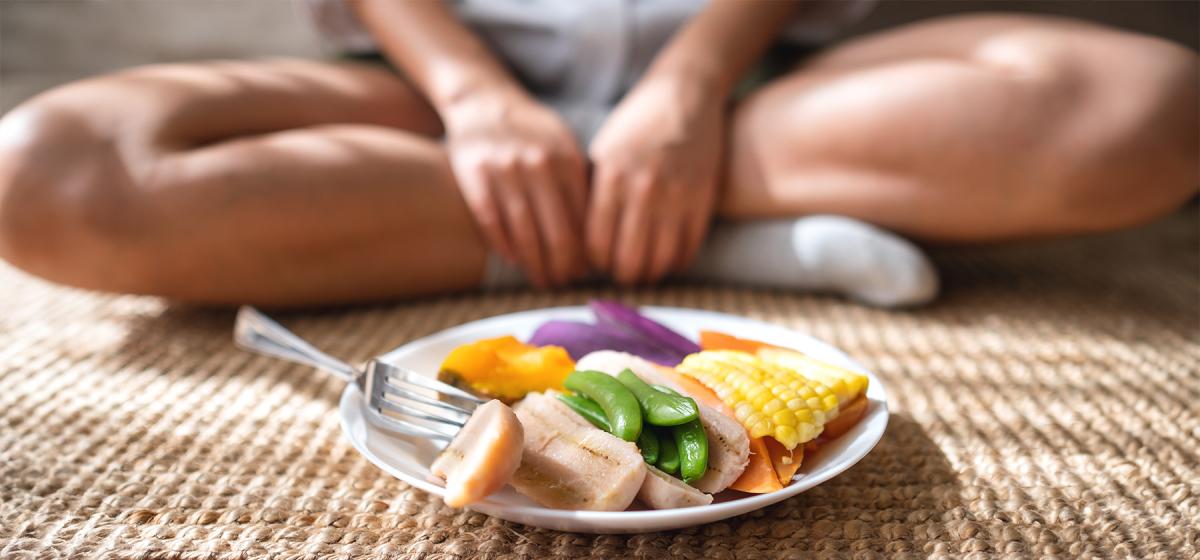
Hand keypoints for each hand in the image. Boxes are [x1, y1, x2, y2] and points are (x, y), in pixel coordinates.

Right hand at [443, 89, 588, 286]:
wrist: (483, 100)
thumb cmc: (530, 130)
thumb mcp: (563, 144)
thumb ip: (579, 181)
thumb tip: (597, 233)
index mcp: (567, 158)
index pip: (584, 218)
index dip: (587, 249)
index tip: (587, 269)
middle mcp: (538, 164)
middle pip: (558, 232)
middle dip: (564, 266)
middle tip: (564, 283)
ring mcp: (505, 170)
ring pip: (525, 233)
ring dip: (536, 264)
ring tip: (543, 280)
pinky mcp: (475, 176)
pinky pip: (493, 223)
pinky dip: (505, 247)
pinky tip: (515, 261)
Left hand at [587, 75, 724, 284]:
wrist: (685, 95)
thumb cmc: (636, 124)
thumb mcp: (602, 151)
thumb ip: (591, 193)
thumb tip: (579, 241)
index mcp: (611, 178)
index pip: (595, 244)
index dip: (593, 262)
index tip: (594, 262)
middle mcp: (643, 190)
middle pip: (627, 261)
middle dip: (620, 275)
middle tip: (618, 272)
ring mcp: (676, 197)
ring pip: (659, 263)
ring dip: (648, 275)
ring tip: (642, 270)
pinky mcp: (703, 201)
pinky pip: (688, 250)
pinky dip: (675, 263)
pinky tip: (666, 259)